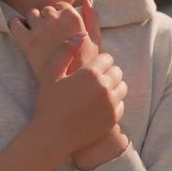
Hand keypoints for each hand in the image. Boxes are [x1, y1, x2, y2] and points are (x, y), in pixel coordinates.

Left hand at [7, 0, 99, 82]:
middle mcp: (55, 20)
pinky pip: (14, 23)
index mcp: (73, 16)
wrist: (69, 86)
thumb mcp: (96, 40)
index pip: (61, 6)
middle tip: (50, 37)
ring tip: (39, 37)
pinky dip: (15, 24)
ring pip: (31, 14)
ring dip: (33, 21)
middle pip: (45, 9)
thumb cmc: (85, 64)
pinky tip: (22, 33)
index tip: (61, 30)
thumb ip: (93, 17)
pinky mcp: (26, 41)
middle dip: (47, 19)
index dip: (60, 17)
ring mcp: (40, 30)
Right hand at [31, 36, 127, 155]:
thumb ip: (66, 50)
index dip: (98, 63)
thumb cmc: (48, 103)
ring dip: (113, 87)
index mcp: (90, 73)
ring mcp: (111, 104)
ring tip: (97, 92)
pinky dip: (113, 103)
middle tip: (92, 81)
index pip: (107, 58)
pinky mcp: (113, 119)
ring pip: (122, 87)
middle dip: (107, 73)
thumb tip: (82, 34)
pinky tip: (98, 106)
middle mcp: (104, 87)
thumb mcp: (52, 73)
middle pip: (117, 71)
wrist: (52, 136)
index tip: (88, 70)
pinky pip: (121, 104)